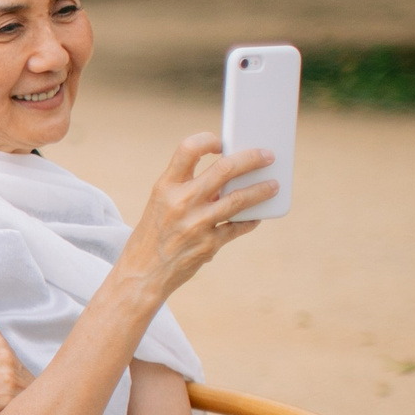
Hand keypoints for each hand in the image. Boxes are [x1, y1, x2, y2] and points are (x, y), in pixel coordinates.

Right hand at [119, 134, 273, 302]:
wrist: (141, 274)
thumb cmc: (152, 235)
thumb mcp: (160, 205)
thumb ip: (188, 190)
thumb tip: (226, 177)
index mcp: (165, 187)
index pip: (188, 149)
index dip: (208, 140)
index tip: (222, 142)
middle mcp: (181, 202)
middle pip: (225, 169)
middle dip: (252, 158)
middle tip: (267, 156)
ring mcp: (197, 224)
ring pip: (240, 199)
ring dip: (262, 190)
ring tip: (273, 186)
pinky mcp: (209, 245)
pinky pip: (238, 227)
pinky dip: (250, 221)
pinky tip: (256, 217)